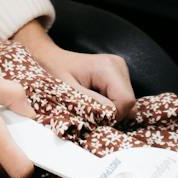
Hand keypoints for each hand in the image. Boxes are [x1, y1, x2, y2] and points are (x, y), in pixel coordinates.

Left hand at [13, 24, 135, 123]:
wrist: (48, 59)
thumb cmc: (52, 72)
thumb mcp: (67, 92)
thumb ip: (90, 104)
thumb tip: (112, 116)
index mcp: (108, 67)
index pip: (126, 101)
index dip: (112, 116)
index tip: (92, 118)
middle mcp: (118, 65)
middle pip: (129, 103)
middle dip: (111, 114)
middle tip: (88, 112)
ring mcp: (120, 69)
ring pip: (126, 103)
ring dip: (110, 111)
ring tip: (89, 105)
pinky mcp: (117, 76)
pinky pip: (121, 99)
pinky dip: (109, 106)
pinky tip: (94, 101)